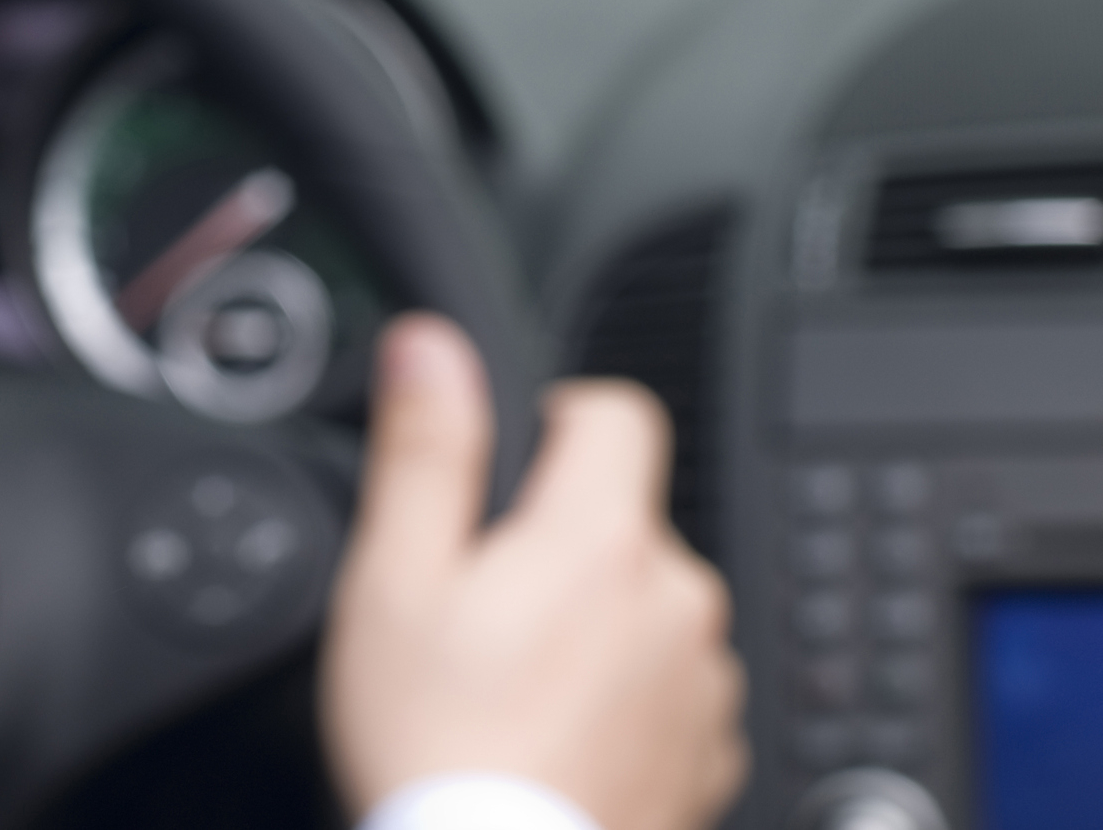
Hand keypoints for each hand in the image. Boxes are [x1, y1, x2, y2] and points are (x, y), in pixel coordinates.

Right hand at [322, 314, 747, 829]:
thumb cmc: (437, 749)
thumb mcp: (394, 581)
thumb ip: (425, 450)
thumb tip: (430, 346)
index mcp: (601, 538)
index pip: (618, 411)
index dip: (557, 419)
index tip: (511, 471)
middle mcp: (677, 599)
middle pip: (624, 518)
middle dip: (559, 542)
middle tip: (477, 610)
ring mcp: (702, 683)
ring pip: (646, 607)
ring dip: (595, 625)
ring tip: (511, 687)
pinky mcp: (709, 756)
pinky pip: (666, 690)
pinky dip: (620, 701)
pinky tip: (553, 737)